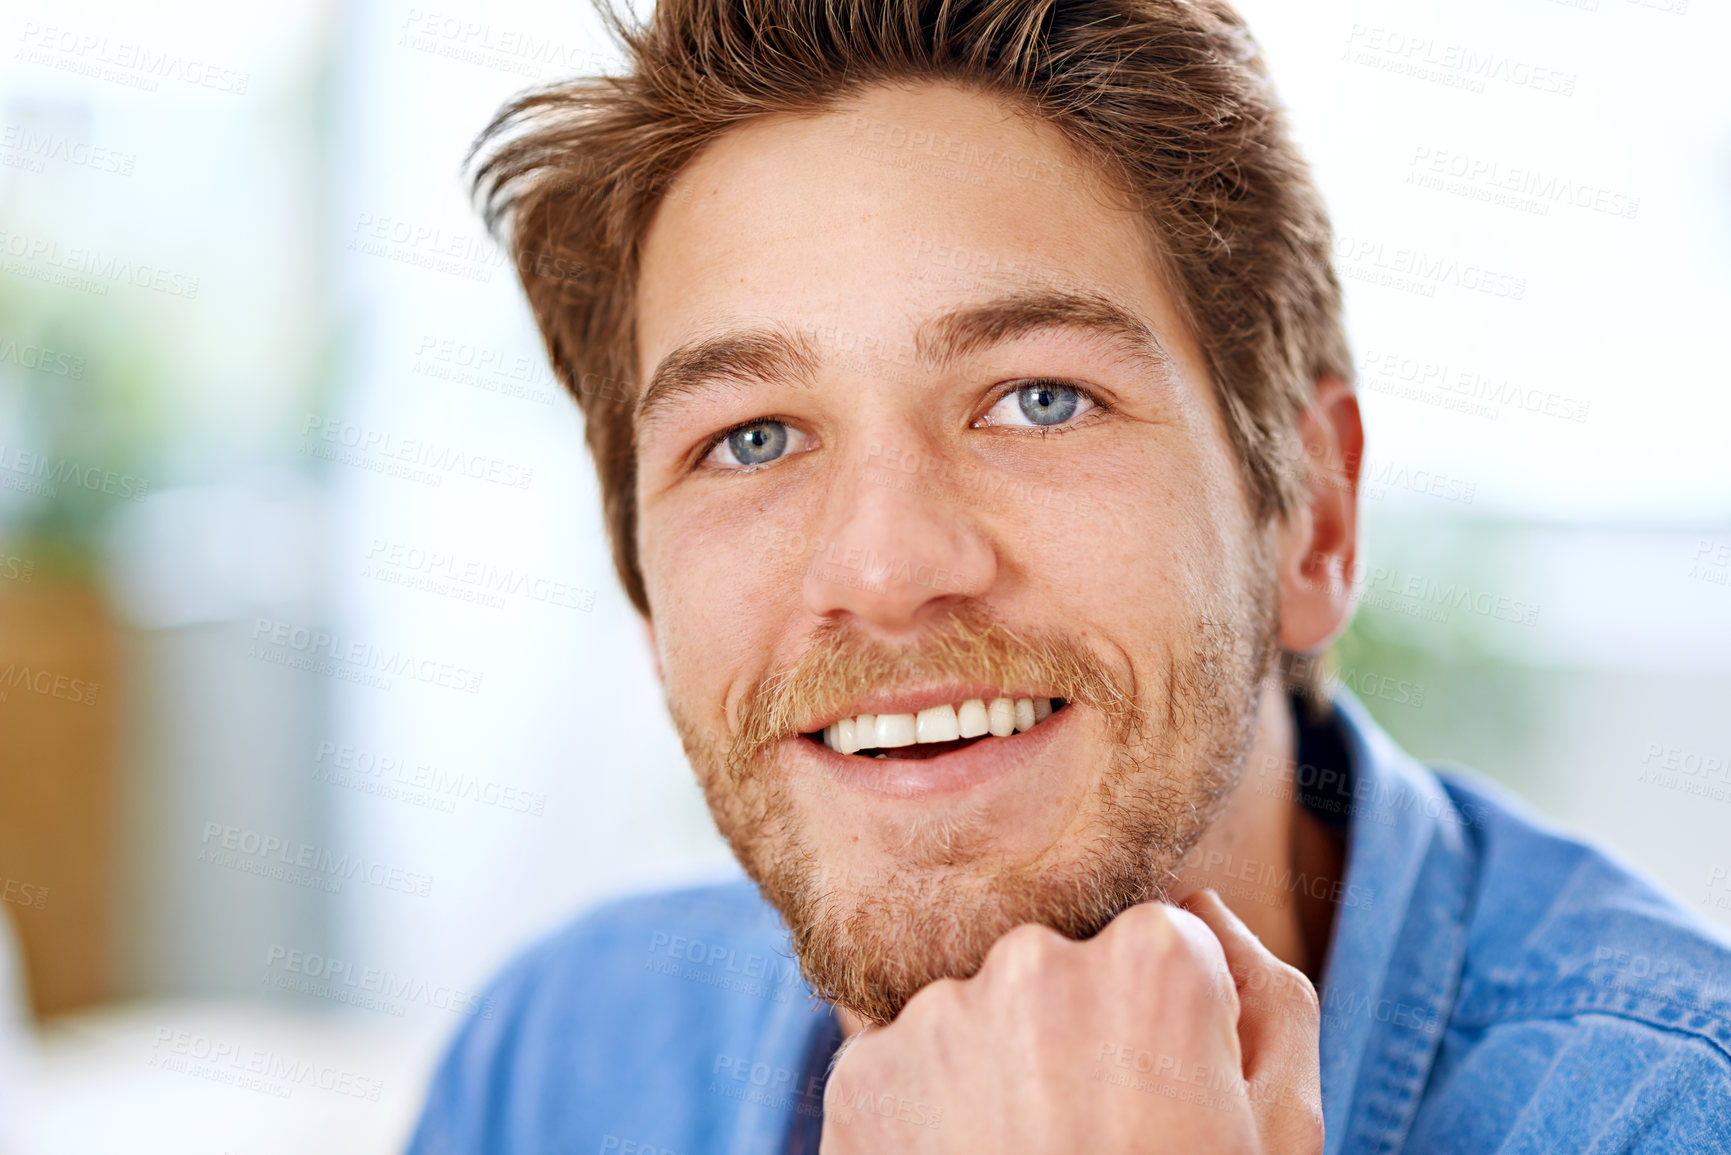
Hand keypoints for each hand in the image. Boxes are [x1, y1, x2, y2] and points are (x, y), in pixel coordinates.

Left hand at [819, 890, 1322, 1152]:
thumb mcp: (1281, 1129)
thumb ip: (1266, 995)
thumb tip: (1199, 907)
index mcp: (1155, 958)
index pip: (1148, 948)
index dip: (1156, 1031)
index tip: (1157, 1100)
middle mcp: (1036, 958)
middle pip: (1051, 975)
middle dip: (1066, 1041)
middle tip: (1083, 1140)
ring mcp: (938, 1015)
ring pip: (970, 1019)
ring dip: (989, 1076)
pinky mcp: (863, 1074)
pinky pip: (899, 1070)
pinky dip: (921, 1119)